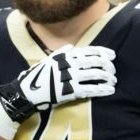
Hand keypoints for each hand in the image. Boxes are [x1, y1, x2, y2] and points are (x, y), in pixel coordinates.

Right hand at [0, 45, 116, 122]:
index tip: (112, 55)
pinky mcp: (69, 91)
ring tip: (113, 80)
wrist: (26, 92)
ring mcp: (69, 78)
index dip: (102, 52)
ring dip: (107, 77)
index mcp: (64, 56)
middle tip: (113, 70)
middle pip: (93, 62)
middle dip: (107, 65)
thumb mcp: (48, 61)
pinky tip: (110, 90)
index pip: (87, 51)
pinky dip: (102, 89)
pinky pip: (90, 89)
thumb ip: (61, 54)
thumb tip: (72, 47)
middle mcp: (68, 65)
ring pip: (94, 75)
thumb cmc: (38, 77)